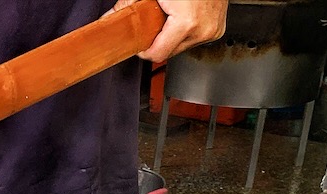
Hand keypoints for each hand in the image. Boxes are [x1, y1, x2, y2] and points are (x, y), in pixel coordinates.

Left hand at [111, 0, 227, 60]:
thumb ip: (128, 5)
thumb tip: (109, 18)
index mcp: (187, 23)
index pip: (157, 55)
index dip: (144, 50)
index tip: (139, 43)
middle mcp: (202, 30)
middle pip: (169, 52)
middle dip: (157, 40)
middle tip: (153, 24)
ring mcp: (212, 30)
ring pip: (181, 47)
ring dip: (171, 36)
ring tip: (170, 16)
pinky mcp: (217, 28)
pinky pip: (193, 38)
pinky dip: (185, 32)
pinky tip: (181, 16)